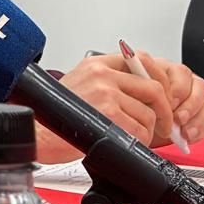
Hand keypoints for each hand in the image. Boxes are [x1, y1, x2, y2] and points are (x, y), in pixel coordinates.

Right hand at [36, 52, 203, 161]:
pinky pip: (141, 130)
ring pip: (149, 113)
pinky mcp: (109, 114)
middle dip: (164, 111)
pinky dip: (140, 142)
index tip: (162, 97)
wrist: (39, 134)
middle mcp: (101, 74)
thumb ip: (108, 81)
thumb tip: (141, 91)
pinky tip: (127, 143)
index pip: (142, 60)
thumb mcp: (79, 84)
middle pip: (153, 88)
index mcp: (95, 64)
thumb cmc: (56, 115)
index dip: (160, 81)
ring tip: (134, 136)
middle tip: (164, 123)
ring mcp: (106, 93)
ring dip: (148, 131)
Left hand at [136, 52, 203, 146]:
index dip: (175, 89)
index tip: (167, 102)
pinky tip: (187, 136)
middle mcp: (182, 80)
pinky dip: (199, 129)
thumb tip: (145, 87)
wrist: (134, 121)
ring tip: (183, 131)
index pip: (179, 72)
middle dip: (189, 104)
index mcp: (165, 69)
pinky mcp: (199, 113)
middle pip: (198, 85)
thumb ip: (138, 85)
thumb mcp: (130, 92)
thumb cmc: (132, 102)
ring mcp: (193, 96)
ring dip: (196, 118)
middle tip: (177, 118)